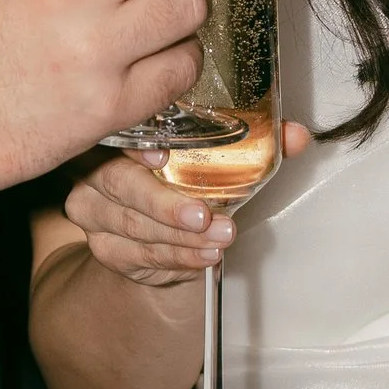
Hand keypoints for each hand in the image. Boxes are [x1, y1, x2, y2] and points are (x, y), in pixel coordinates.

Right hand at [63, 124, 313, 288]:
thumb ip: (257, 142)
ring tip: (219, 237)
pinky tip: (204, 256)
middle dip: (165, 204)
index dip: (136, 145)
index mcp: (119, 133)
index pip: (118, 131)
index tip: (162, 155)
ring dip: (181, 236)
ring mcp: (94, 211)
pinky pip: (139, 255)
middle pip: (119, 184)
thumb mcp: (219, 155)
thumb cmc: (185, 178)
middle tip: (203, 215)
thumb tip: (295, 136)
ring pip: (134, 225)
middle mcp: (96, 170)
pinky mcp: (106, 247)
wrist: (164, 226)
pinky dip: (177, 257)